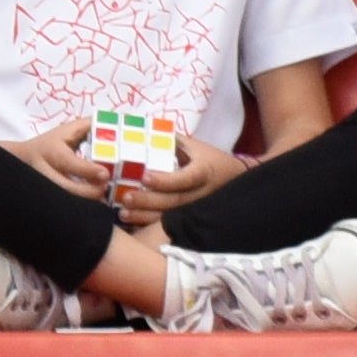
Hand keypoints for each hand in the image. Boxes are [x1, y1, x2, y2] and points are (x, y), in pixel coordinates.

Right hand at [7, 118, 110, 200]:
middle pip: (65, 187)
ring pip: (63, 201)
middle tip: (105, 190)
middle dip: (89, 192)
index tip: (105, 174)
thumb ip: (88, 126)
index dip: (87, 170)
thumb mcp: (66, 131)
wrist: (23, 158)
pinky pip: (63, 207)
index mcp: (51, 151)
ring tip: (102, 200)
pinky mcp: (46, 198)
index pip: (69, 162)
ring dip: (85, 203)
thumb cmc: (50, 143)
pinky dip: (79, 209)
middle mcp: (44, 171)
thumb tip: (115, 123)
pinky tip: (92, 206)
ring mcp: (44, 187)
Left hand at [121, 136, 246, 225]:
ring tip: (123, 213)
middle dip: (148, 201)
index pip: (185, 179)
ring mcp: (196, 209)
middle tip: (126, 197)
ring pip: (171, 217)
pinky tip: (132, 222)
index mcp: (202, 172)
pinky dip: (150, 225)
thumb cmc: (208, 158)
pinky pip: (170, 224)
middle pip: (174, 201)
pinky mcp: (191, 218)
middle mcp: (200, 194)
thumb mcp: (194, 146)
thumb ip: (170, 140)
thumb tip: (141, 131)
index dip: (165, 181)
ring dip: (145, 217)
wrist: (233, 178)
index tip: (145, 177)